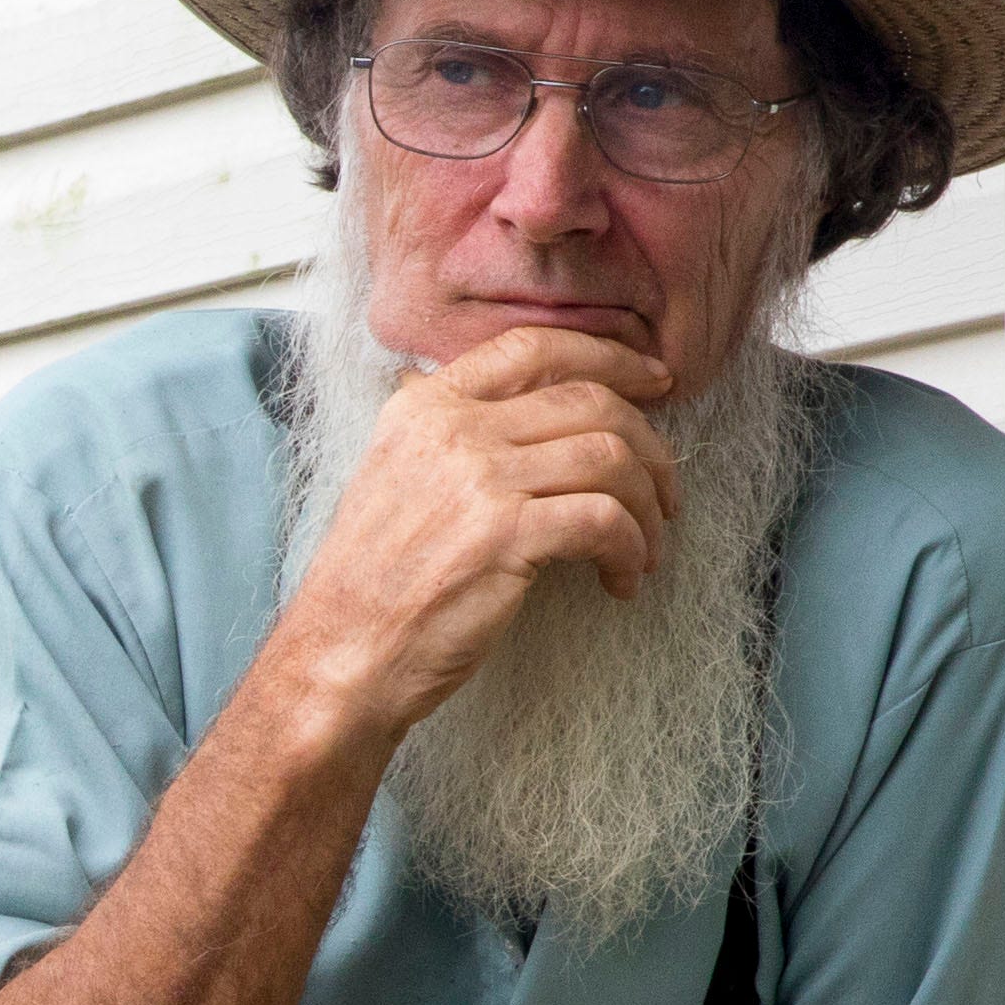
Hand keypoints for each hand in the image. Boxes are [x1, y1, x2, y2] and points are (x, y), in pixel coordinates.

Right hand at [271, 324, 677, 743]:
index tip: (654, 382)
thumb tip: (515, 403)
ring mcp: (477, 478)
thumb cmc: (374, 584)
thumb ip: (445, 433)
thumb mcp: (393, 478)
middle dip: (649, 444)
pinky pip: (606, 520)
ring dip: (648, 504)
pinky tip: (622, 580)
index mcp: (424, 407)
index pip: (535, 347)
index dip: (609, 357)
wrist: (340, 657)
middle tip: (665, 490)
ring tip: (646, 546)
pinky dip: (632, 550)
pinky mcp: (504, 535)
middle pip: (590, 401)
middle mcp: (451, 428)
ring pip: (611, 457)